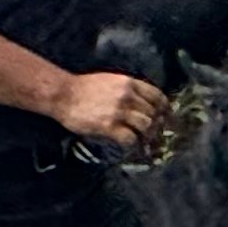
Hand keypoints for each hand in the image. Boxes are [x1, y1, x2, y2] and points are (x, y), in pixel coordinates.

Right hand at [51, 69, 169, 151]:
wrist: (61, 94)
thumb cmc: (82, 87)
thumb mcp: (110, 81)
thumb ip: (128, 89)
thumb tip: (142, 102)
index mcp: (129, 83)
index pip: (158, 96)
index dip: (165, 108)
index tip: (166, 117)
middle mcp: (128, 96)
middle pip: (153, 113)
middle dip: (157, 125)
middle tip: (155, 134)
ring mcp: (119, 112)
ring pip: (146, 126)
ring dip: (146, 136)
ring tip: (144, 142)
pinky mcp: (109, 126)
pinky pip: (130, 138)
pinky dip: (132, 144)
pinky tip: (129, 145)